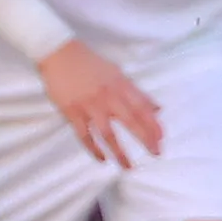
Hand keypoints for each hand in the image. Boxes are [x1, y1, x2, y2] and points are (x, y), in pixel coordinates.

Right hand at [39, 42, 163, 170]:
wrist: (60, 54)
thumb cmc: (90, 63)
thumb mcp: (118, 73)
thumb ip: (137, 92)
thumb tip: (157, 108)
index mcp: (121, 86)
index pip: (143, 108)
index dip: (153, 124)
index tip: (162, 138)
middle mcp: (108, 97)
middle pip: (131, 121)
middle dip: (145, 138)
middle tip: (156, 153)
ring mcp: (90, 106)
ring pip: (108, 134)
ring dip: (119, 152)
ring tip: (128, 166)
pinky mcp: (72, 112)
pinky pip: (85, 135)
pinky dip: (93, 149)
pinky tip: (102, 159)